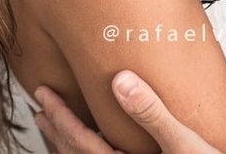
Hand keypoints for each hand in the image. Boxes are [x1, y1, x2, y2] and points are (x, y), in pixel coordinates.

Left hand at [32, 74, 220, 153]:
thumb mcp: (184, 143)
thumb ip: (152, 113)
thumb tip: (120, 79)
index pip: (80, 142)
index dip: (59, 116)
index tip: (42, 95)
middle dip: (57, 131)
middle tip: (40, 109)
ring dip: (69, 147)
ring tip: (57, 129)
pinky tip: (97, 147)